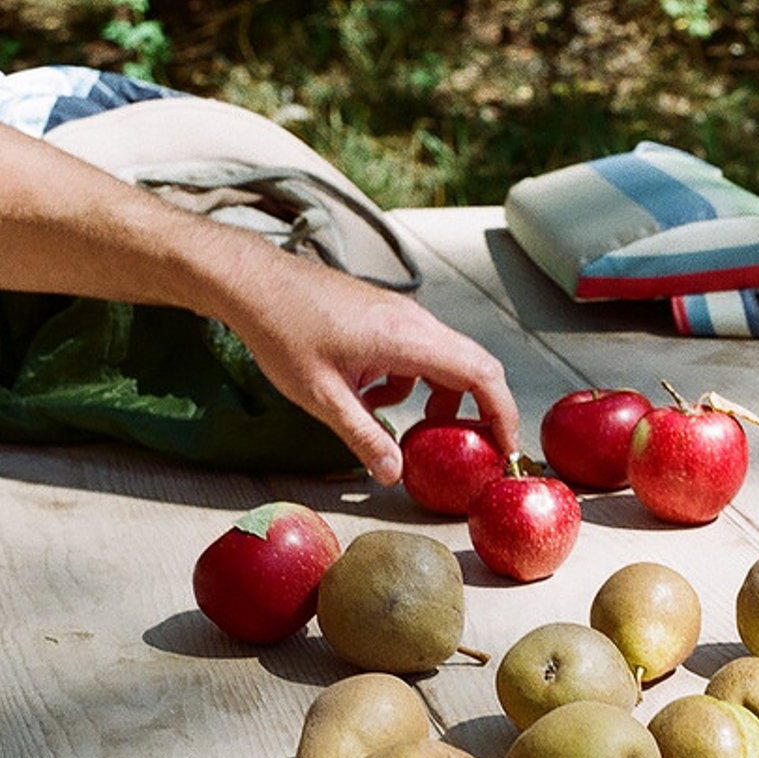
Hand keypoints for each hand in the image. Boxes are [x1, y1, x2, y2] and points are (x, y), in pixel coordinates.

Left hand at [225, 253, 517, 483]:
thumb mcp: (322, 397)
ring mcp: (401, 316)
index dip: (503, 414)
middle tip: (474, 448)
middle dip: (478, 411)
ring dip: (436, 399)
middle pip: (473, 367)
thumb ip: (364, 437)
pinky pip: (418, 354)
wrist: (254, 283)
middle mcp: (415, 321)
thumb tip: (393, 474)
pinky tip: (371, 399)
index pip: (481, 374)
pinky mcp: (386, 317)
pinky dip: (409, 384)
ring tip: (407, 430)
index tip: (505, 447)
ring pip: (444, 362)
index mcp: (408, 338)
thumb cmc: (282, 331)